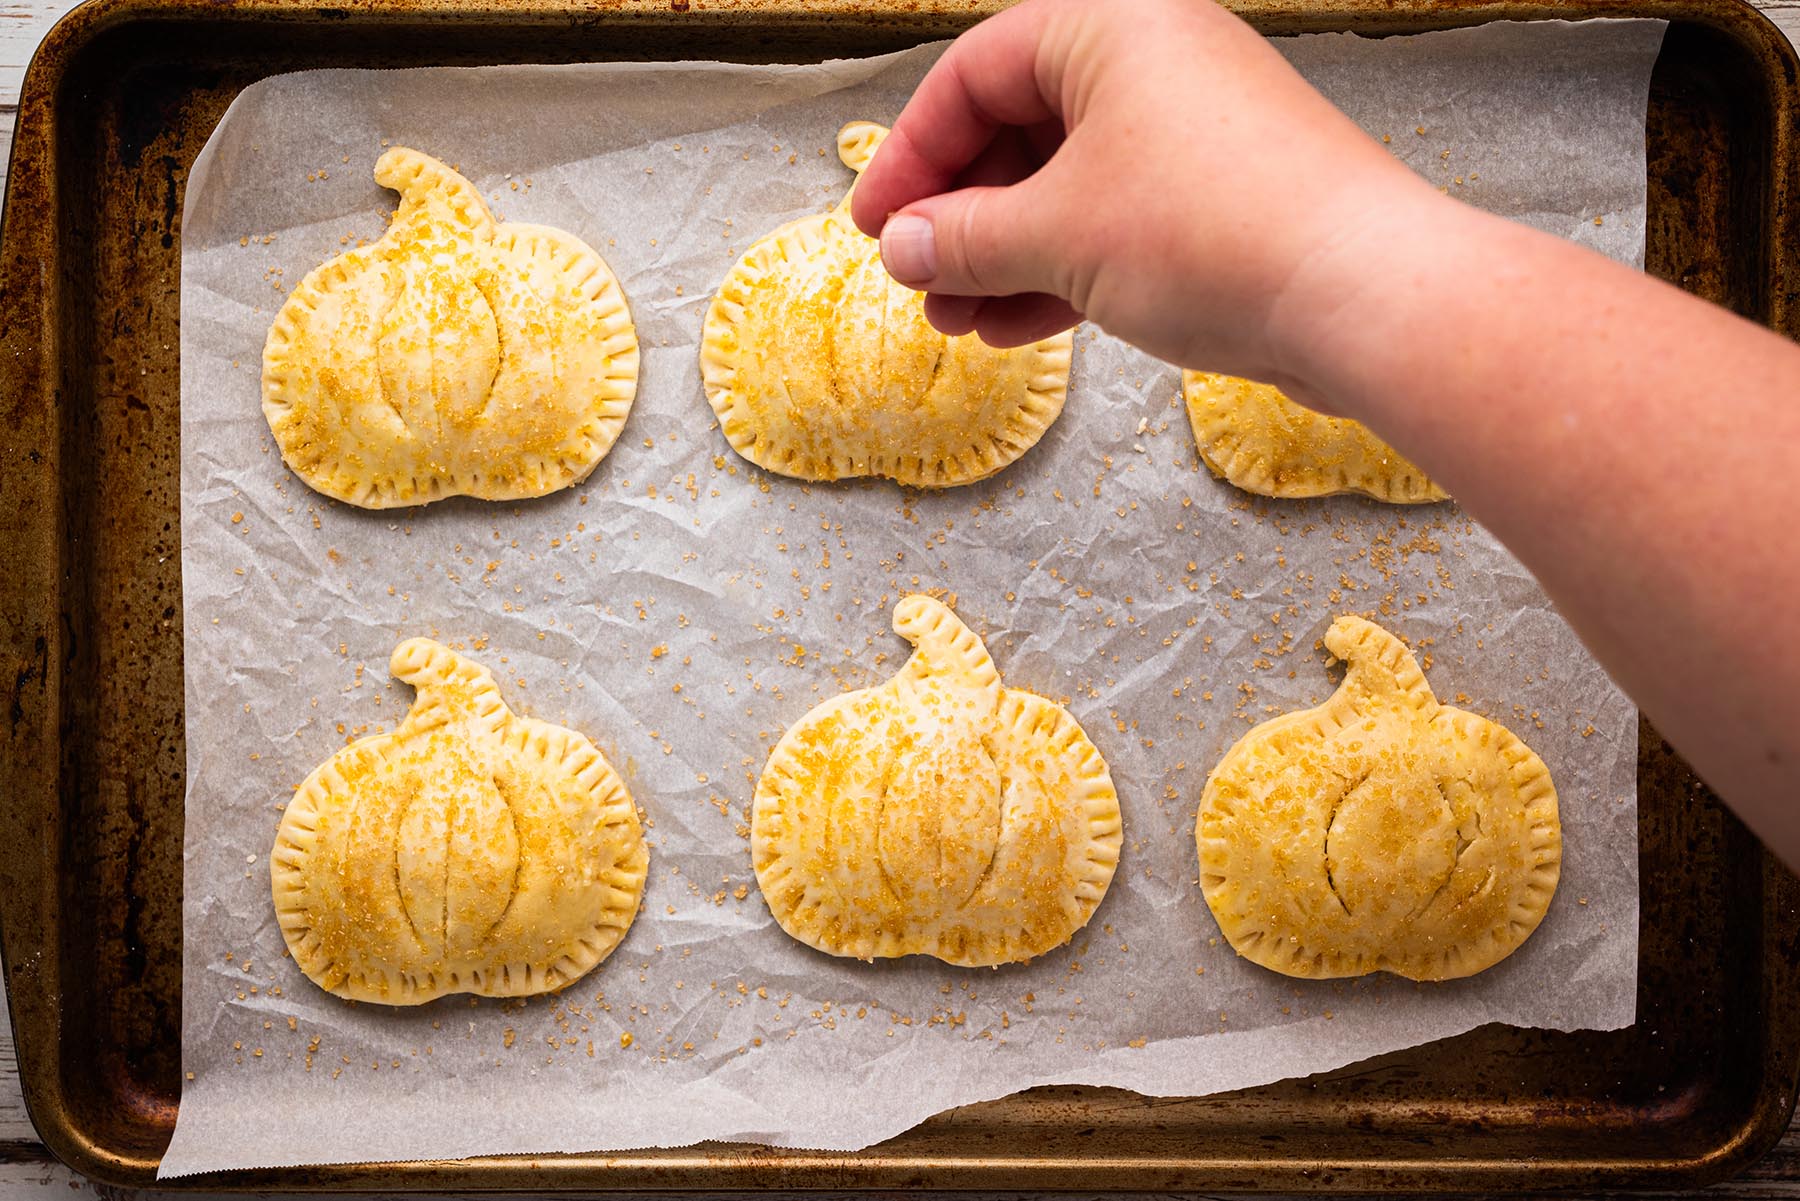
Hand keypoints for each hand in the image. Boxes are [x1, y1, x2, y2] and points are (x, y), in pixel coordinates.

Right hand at [851, 0, 1448, 402]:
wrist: (1365, 298)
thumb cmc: (1220, 235)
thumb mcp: (1058, 236)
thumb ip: (963, 239)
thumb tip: (903, 246)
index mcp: (1115, 28)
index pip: (977, 71)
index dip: (913, 150)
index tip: (874, 222)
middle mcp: (1158, 64)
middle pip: (1021, 128)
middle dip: (958, 214)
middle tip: (915, 277)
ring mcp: (1196, 134)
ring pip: (1068, 185)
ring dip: (1003, 255)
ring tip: (956, 319)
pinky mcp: (1224, 201)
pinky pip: (1118, 223)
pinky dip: (1063, 270)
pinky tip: (1018, 328)